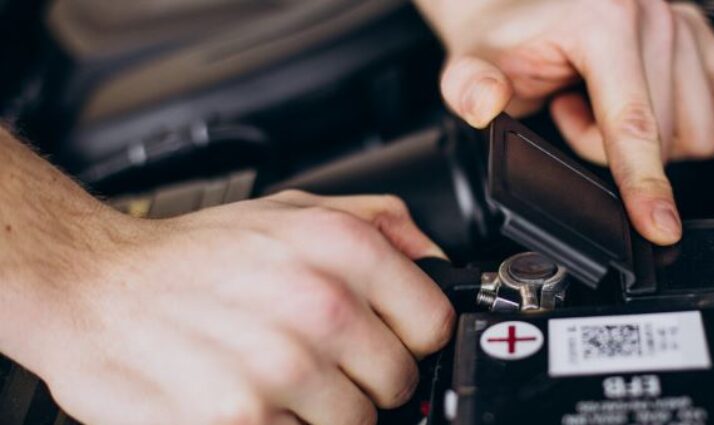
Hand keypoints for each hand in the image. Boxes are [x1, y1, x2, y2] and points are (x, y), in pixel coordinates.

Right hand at [22, 191, 453, 424]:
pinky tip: (252, 399)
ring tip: (278, 378)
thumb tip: (437, 262)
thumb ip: (381, 225)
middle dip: (365, 379)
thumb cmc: (194, 254)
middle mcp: (319, 305)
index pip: (434, 324)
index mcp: (342, 249)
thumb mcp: (293, 209)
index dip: (411, 338)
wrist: (93, 286)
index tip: (386, 340)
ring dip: (323, 410)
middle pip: (398, 382)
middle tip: (318, 360)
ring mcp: (282, 368)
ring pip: (356, 423)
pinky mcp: (241, 419)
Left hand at [419, 0, 713, 244]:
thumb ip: (469, 87)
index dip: (644, 184)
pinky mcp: (703, 33)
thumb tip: (486, 102)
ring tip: (597, 102)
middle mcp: (654, 14)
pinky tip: (635, 97)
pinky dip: (679, 119)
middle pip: (664, 137)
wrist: (519, 5)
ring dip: (646, 135)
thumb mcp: (471, 63)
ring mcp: (685, 20)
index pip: (632, 124)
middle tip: (567, 112)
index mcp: (604, 18)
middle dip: (610, 147)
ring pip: (697, 130)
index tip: (661, 227)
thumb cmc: (505, 37)